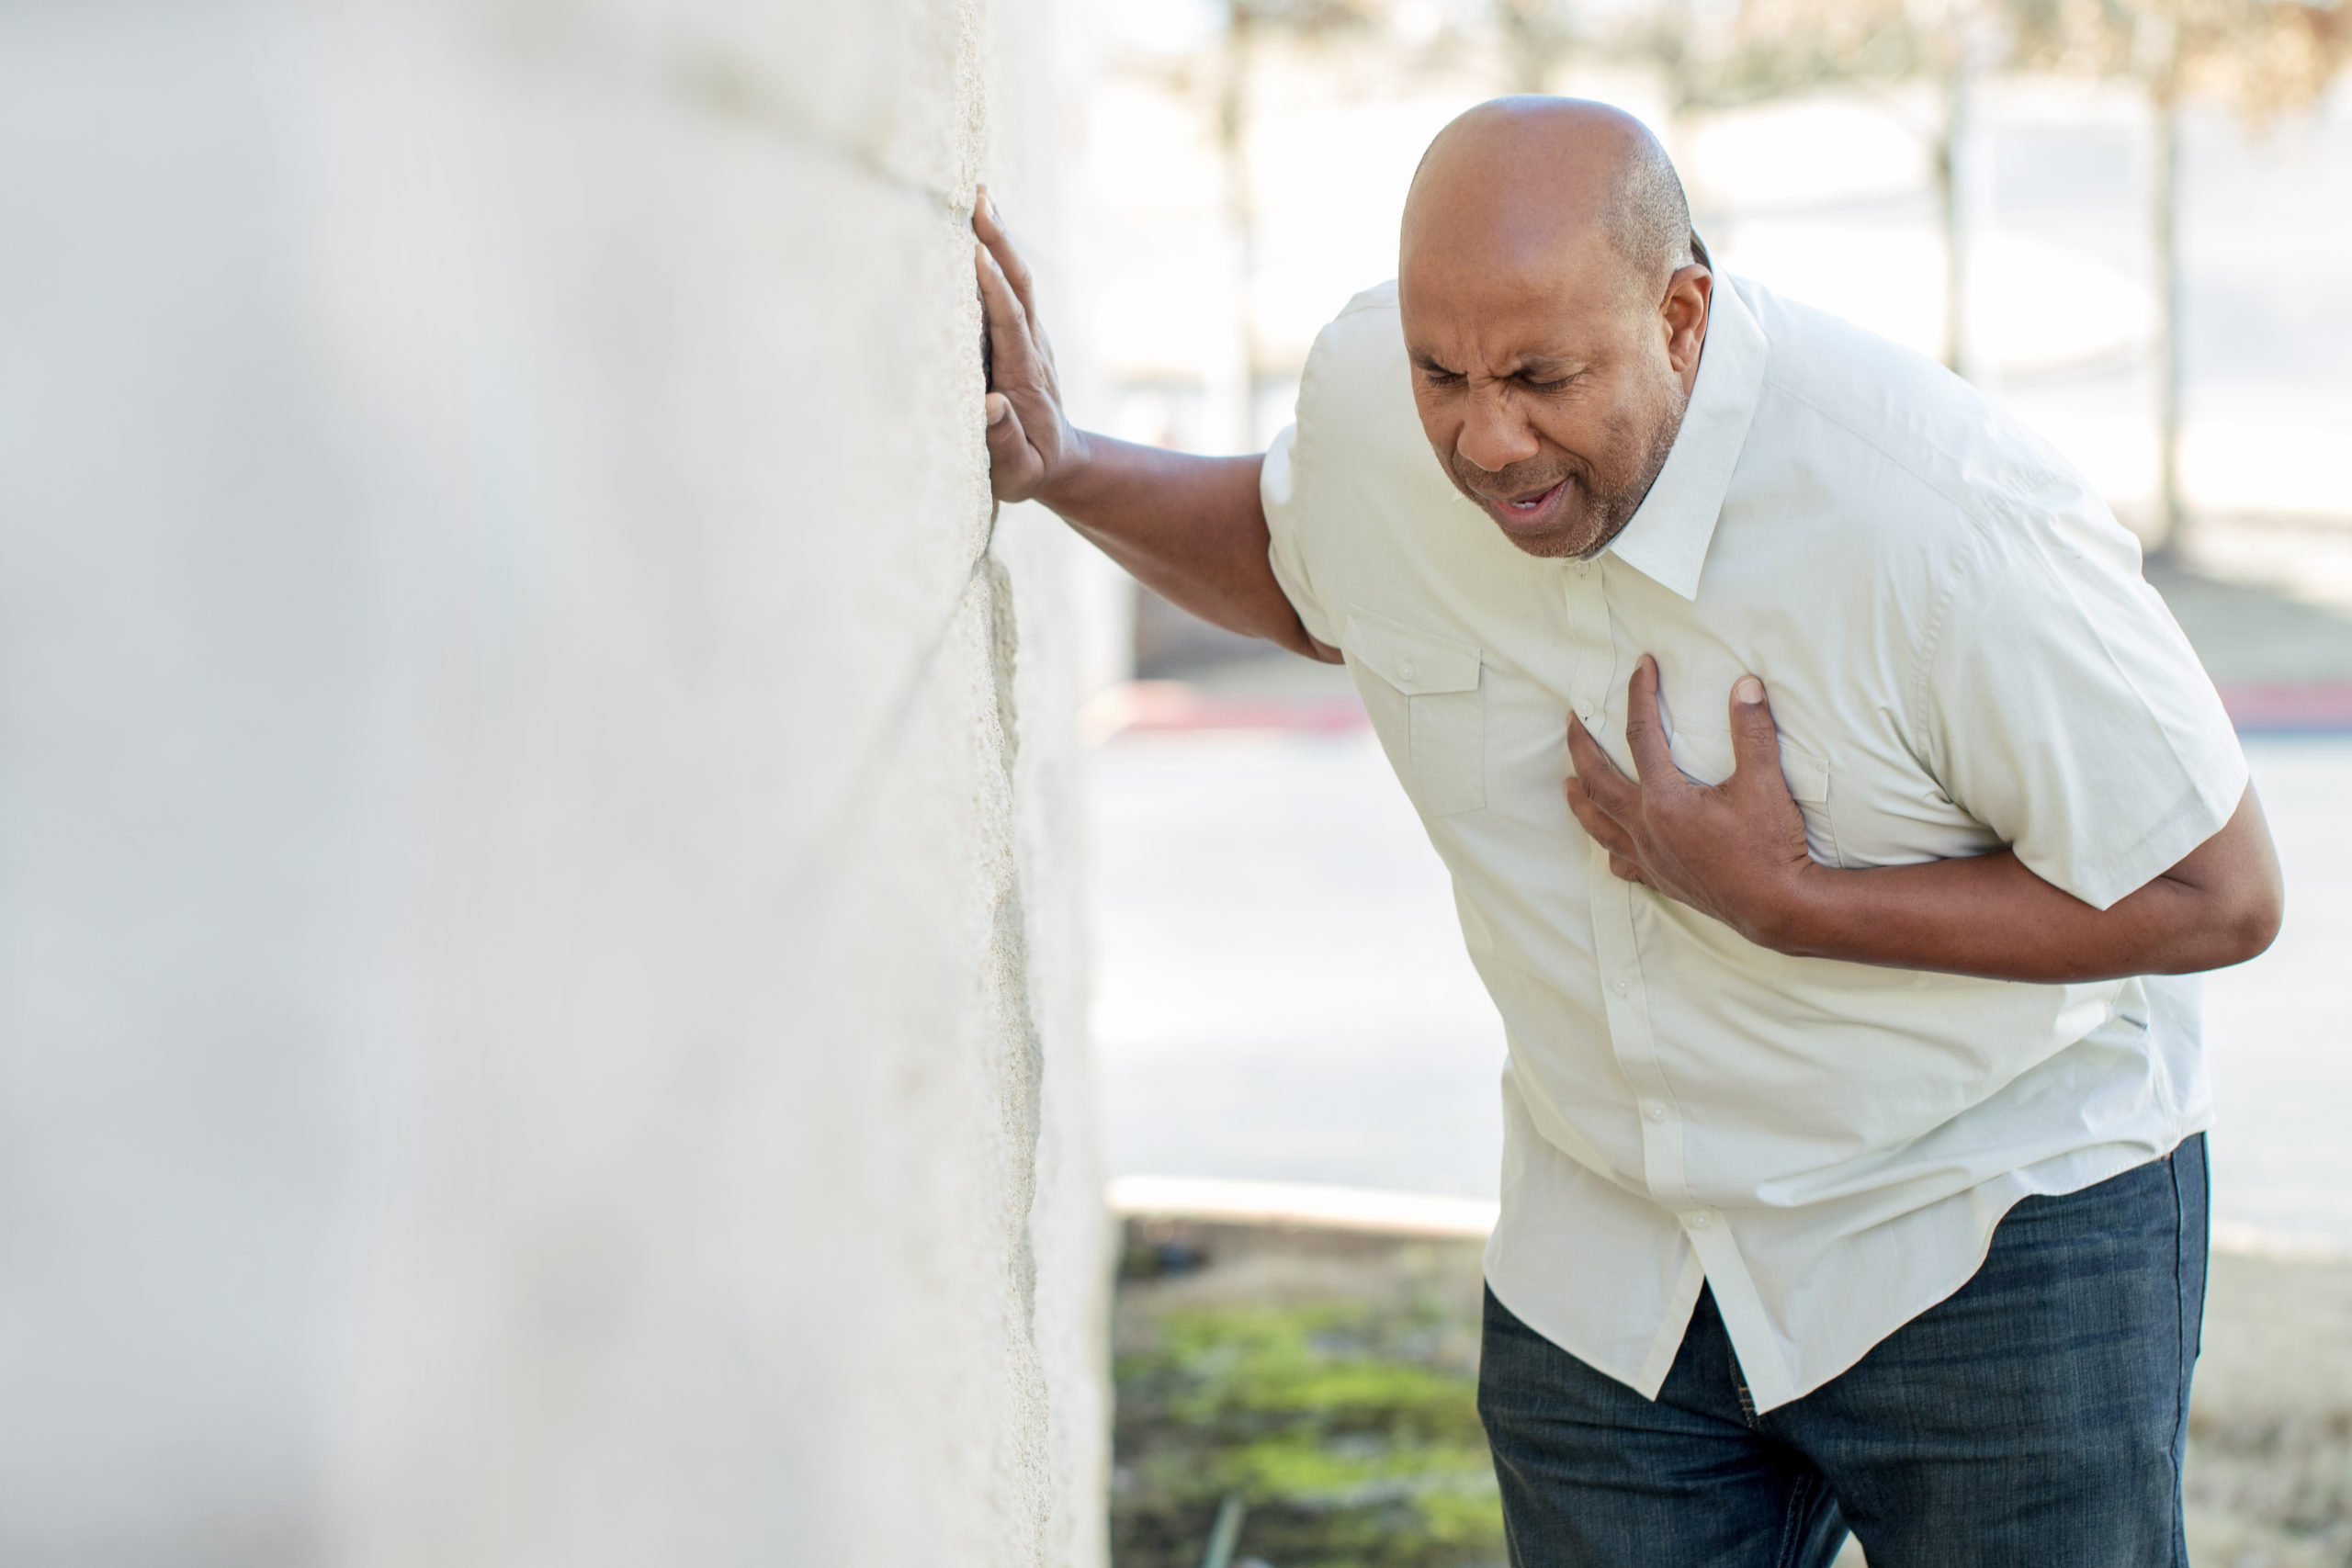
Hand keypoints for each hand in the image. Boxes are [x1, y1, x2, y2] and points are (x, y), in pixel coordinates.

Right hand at [973, 188, 1084, 503]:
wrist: (1061, 461)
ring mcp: (1031, 338)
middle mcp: (1032, 349)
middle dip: (1002, 244)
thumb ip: (1004, 443)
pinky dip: (1000, 254)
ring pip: (1019, 281)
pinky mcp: (1024, 334)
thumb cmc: (1029, 469)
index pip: (1010, 324)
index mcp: (1025, 377)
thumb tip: (993, 405)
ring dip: (1002, 239)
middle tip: (981, 200)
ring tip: (982, 195)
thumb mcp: (1017, 472)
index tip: (978, 254)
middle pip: (1020, 287)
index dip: (995, 290)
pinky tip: (982, 225)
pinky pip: (1012, 288)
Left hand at [1563, 656, 1815, 944]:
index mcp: (1664, 800)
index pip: (1642, 736)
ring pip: (1598, 825)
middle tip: (1572, 721)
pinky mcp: (1661, 879)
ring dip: (1580, 801)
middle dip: (1580, 747)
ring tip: (1567, 785)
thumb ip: (1752, 731)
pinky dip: (1612, 849)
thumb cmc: (1771, 846)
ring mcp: (1649, 857)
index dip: (1640, 696)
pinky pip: (1623, 863)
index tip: (1642, 666)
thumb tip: (1746, 685)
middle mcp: (1646, 828)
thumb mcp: (1764, 782)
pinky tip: (1612, 848)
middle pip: (1597, 780)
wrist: (1779, 905)